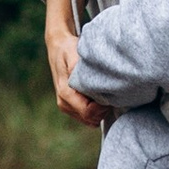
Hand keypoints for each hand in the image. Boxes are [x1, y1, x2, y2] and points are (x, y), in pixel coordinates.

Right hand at [44, 0, 107, 127]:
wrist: (58, 48)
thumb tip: (83, 78)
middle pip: (91, 118)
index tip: (110, 93)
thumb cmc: (68, 49)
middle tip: (110, 91)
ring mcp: (66, 107)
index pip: (88, 112)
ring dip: (100, 110)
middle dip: (103, 109)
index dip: (103, 107)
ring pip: (90, 120)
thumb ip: (78, 66)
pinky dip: (96, 110)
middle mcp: (64, 103)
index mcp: (65, 93)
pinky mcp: (71, 107)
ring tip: (104, 91)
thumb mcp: (73, 53)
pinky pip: (88, 117)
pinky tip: (99, 95)